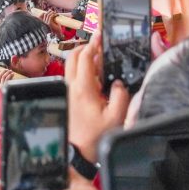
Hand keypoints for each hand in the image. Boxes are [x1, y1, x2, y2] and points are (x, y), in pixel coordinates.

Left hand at [65, 43, 129, 161]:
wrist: (78, 153)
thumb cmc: (95, 137)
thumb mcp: (116, 117)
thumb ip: (121, 96)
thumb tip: (119, 83)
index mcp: (83, 88)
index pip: (85, 58)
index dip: (93, 44)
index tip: (100, 36)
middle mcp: (71, 87)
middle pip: (73, 57)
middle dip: (85, 47)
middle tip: (97, 45)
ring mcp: (67, 92)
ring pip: (70, 66)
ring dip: (82, 59)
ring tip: (97, 60)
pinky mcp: (67, 98)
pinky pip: (72, 77)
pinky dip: (81, 71)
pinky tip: (93, 78)